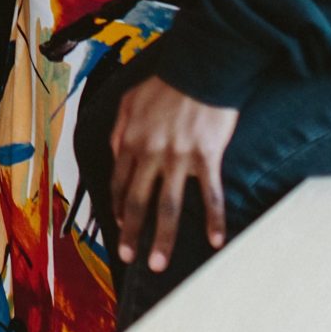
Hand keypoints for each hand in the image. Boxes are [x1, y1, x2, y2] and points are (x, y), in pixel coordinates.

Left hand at [109, 76, 240, 273]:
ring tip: (160, 263)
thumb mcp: (130, 102)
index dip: (118, 207)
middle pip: (138, 201)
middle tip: (130, 258)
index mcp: (130, 140)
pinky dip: (213, 219)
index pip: (119, 183)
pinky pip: (209, 194)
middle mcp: (150, 153)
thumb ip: (119, 130)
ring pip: (168, 206)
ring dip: (164, 238)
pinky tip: (215, 240)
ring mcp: (178, 157)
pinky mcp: (206, 157)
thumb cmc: (167, 84)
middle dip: (132, 233)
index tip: (120, 225)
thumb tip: (115, 154)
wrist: (201, 68)